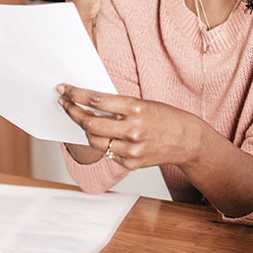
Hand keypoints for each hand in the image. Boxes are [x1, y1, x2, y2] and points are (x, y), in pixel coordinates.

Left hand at [56, 85, 205, 169]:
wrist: (187, 140)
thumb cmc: (165, 118)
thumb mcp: (143, 104)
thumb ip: (118, 106)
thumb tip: (88, 103)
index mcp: (136, 109)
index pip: (96, 100)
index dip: (76, 94)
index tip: (64, 89)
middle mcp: (132, 130)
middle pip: (89, 123)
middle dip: (72, 111)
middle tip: (64, 104)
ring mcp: (131, 149)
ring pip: (93, 140)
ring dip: (84, 129)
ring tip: (81, 119)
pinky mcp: (130, 163)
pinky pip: (106, 153)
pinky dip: (102, 142)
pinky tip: (103, 135)